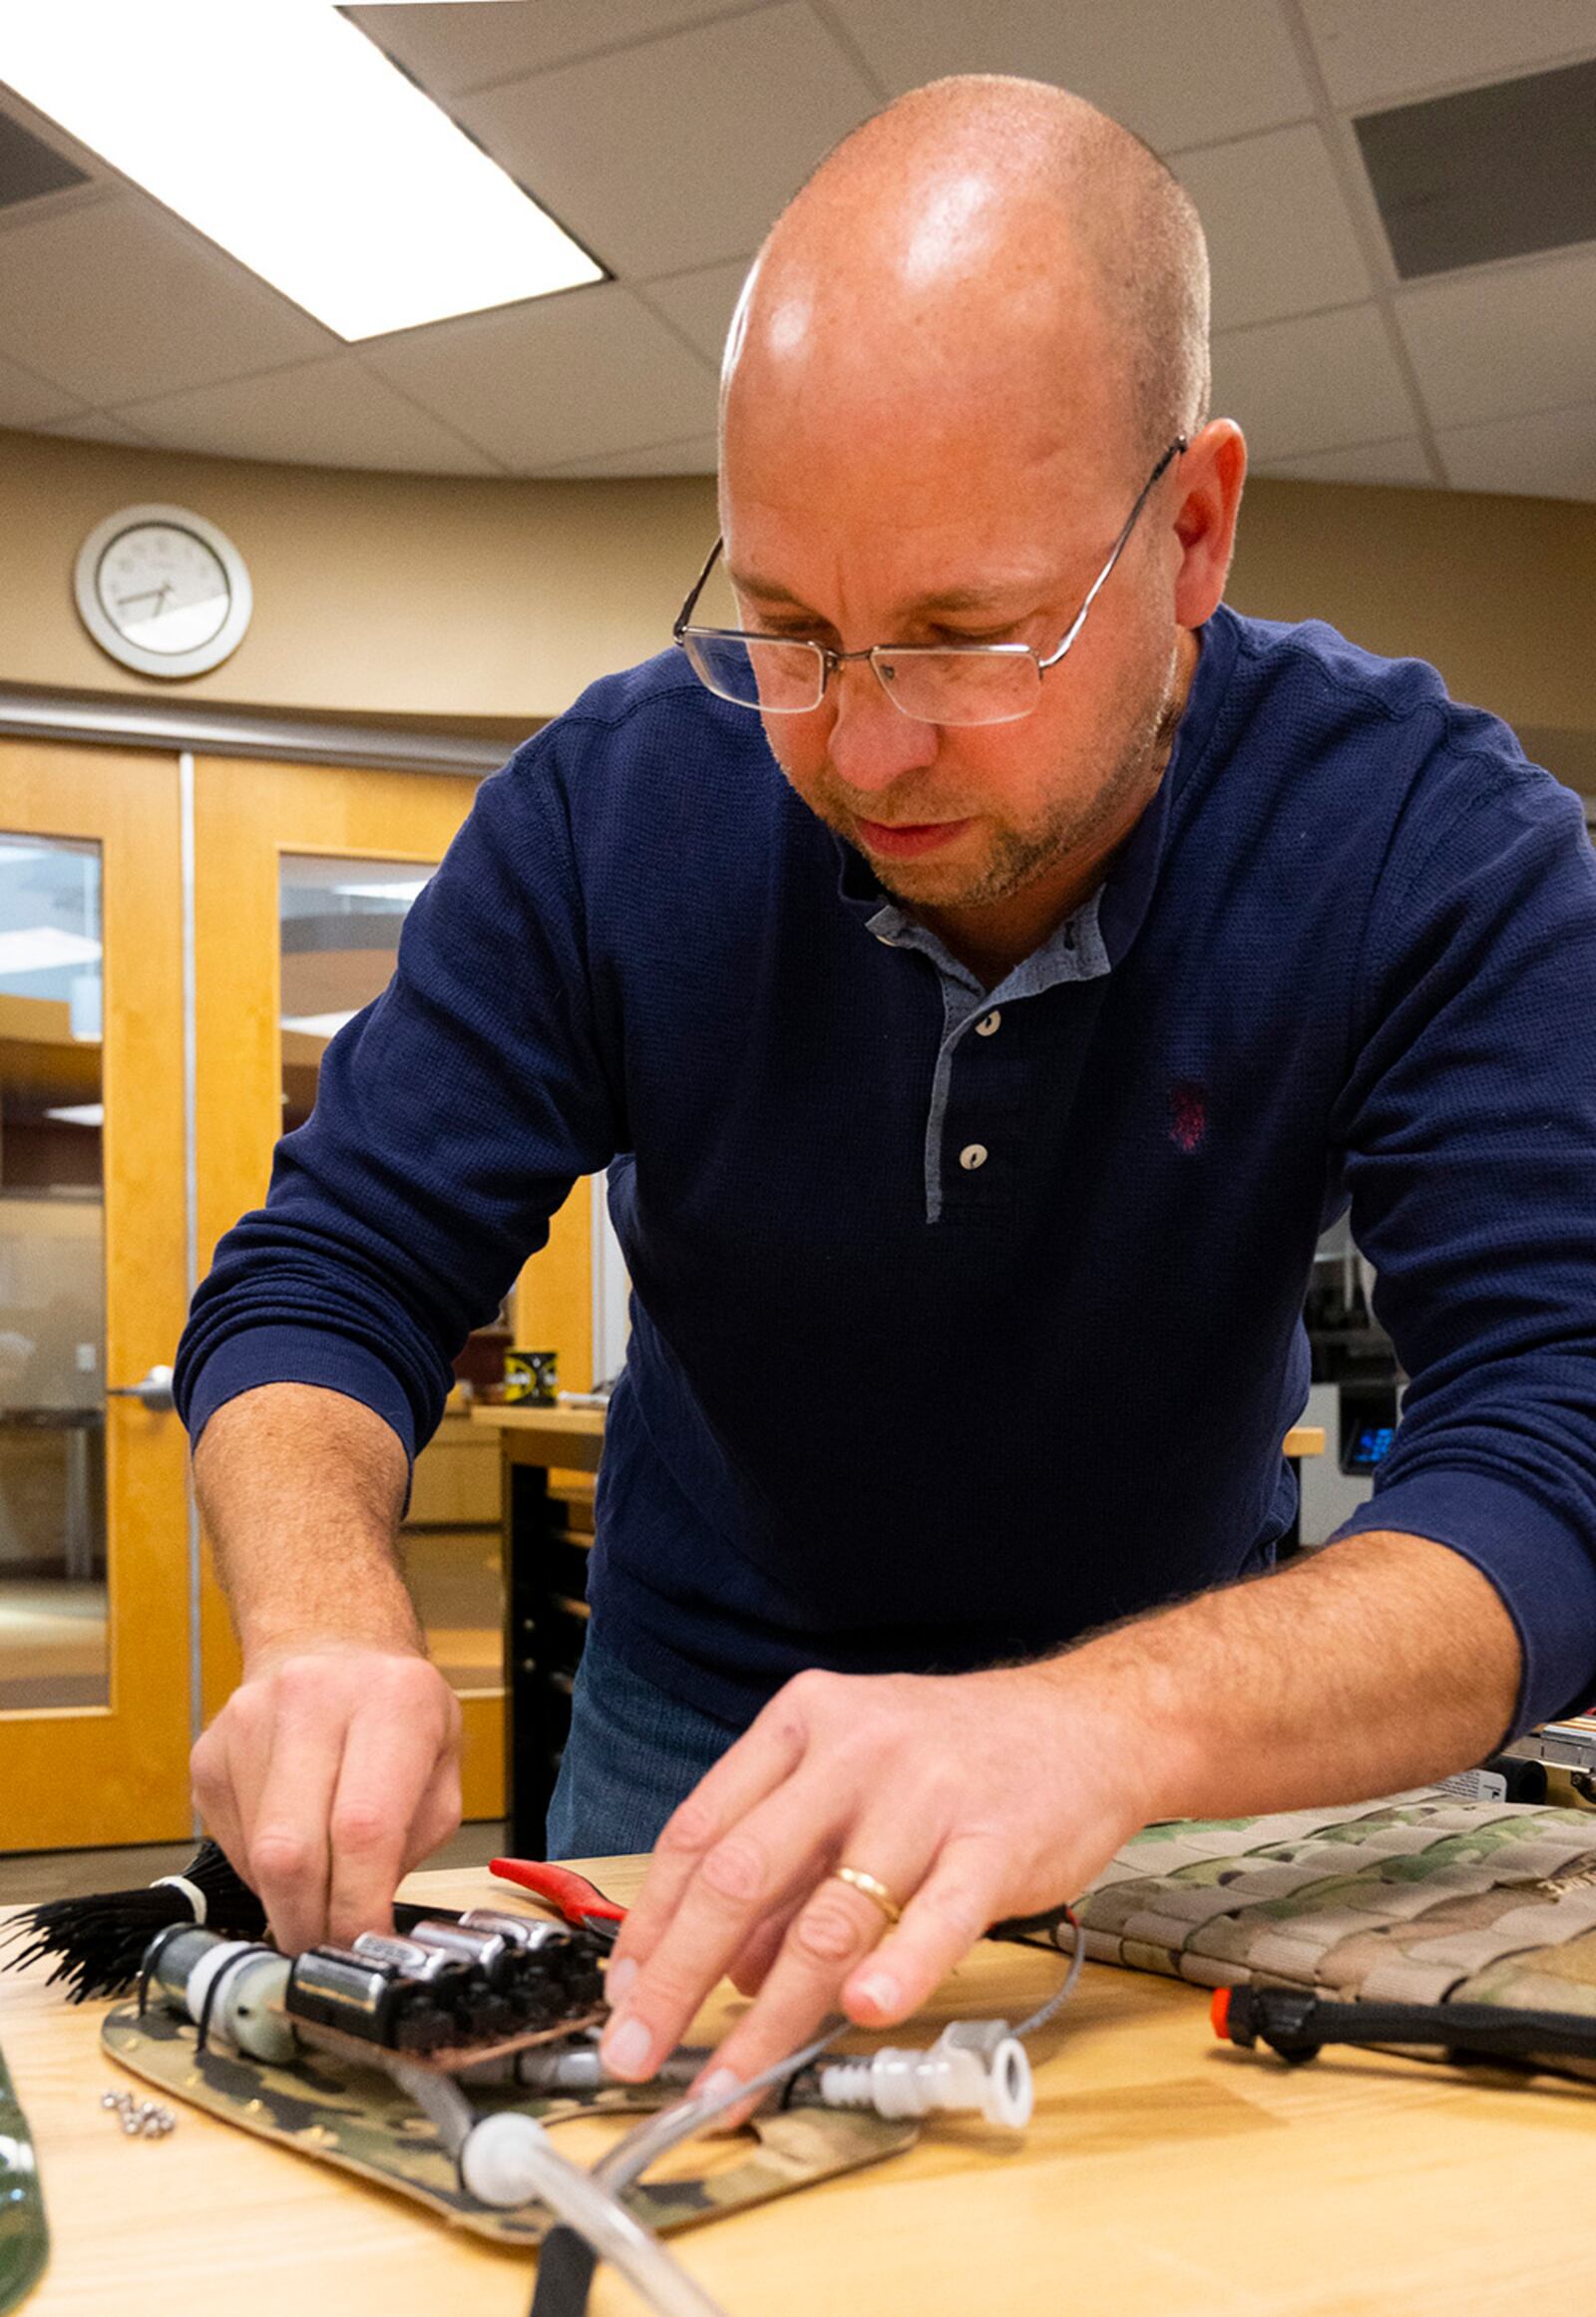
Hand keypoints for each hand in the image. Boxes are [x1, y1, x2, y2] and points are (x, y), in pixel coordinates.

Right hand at [190, 1639, 462, 1953]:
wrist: (329, 1643)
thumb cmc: (395, 1713)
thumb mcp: (442, 1763)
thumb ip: (414, 1839)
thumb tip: (370, 1920)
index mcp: (393, 1701)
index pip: (364, 1827)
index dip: (358, 1906)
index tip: (365, 1947)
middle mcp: (314, 1699)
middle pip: (291, 1851)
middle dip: (309, 1923)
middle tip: (327, 1951)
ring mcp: (248, 1722)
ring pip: (255, 1856)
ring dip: (287, 1897)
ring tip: (319, 1887)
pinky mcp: (209, 1751)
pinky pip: (231, 1842)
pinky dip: (262, 1868)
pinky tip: (293, 1838)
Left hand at [597, 1659, 1147, 2106]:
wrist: (1090, 1721)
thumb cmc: (958, 1754)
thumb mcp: (853, 1773)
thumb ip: (790, 1861)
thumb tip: (727, 1968)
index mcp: (802, 1724)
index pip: (699, 1831)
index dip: (652, 1924)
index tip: (624, 1997)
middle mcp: (853, 1751)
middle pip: (740, 1875)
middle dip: (679, 1979)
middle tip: (641, 2053)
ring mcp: (925, 1794)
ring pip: (829, 1916)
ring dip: (772, 2016)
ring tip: (736, 2082)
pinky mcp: (996, 1841)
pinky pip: (938, 1917)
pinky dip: (897, 1970)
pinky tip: (862, 2014)